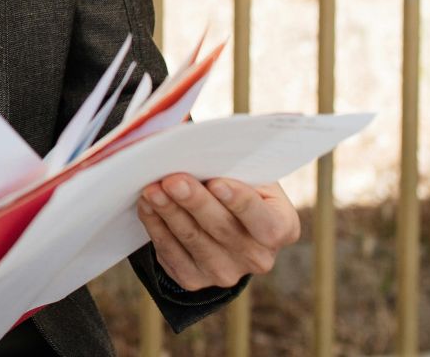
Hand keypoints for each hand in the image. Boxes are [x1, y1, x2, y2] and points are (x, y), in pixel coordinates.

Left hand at [136, 174, 298, 290]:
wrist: (223, 216)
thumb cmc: (239, 184)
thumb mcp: (248, 172)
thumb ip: (233, 165)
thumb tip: (195, 150)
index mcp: (282, 227)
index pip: (265, 221)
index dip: (240, 202)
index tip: (217, 183)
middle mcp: (258, 257)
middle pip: (223, 230)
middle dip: (195, 202)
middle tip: (173, 180)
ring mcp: (226, 273)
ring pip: (193, 241)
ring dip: (169, 213)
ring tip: (152, 190)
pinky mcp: (195, 280)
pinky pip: (171, 254)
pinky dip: (156, 227)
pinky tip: (147, 206)